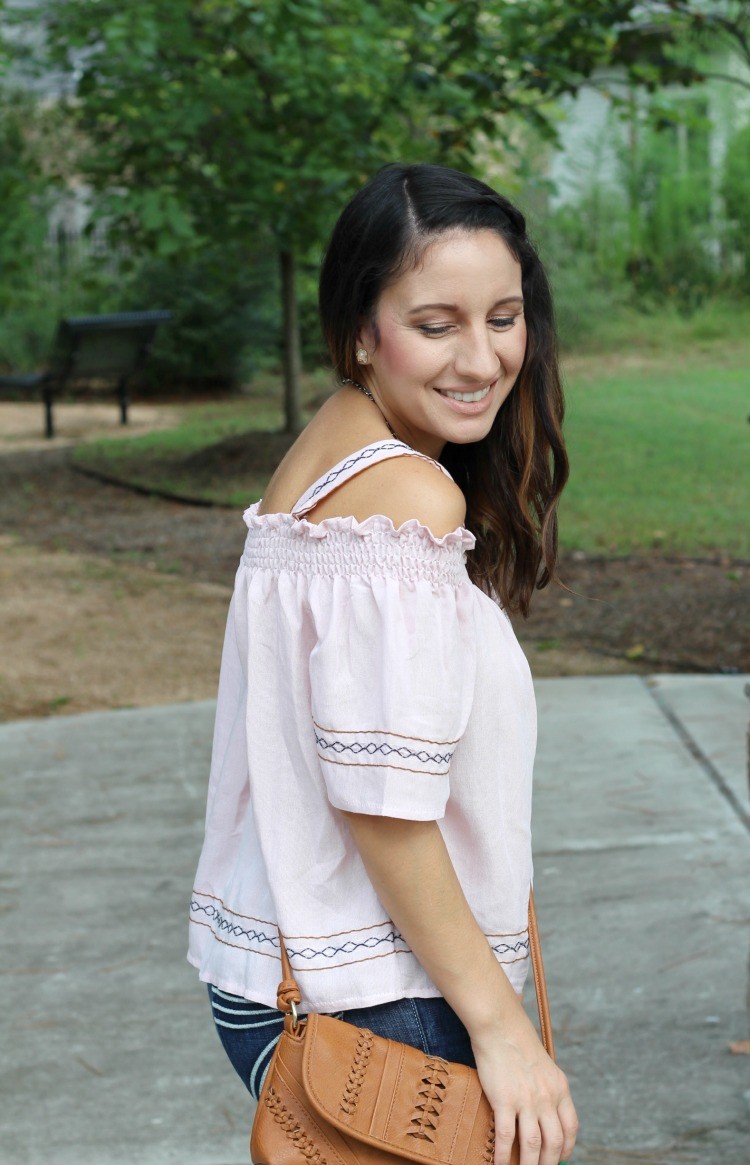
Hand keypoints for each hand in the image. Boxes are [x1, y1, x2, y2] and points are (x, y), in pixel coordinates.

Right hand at [472, 1013, 577, 1164]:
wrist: (500, 1026)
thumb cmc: (519, 1044)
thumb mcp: (545, 1066)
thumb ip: (548, 1089)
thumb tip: (545, 1113)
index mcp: (560, 1088)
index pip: (571, 1128)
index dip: (567, 1148)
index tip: (560, 1158)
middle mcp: (547, 1097)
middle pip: (554, 1142)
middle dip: (548, 1163)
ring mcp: (526, 1100)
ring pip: (532, 1145)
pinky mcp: (504, 1100)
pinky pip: (506, 1136)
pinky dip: (504, 1155)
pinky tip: (500, 1164)